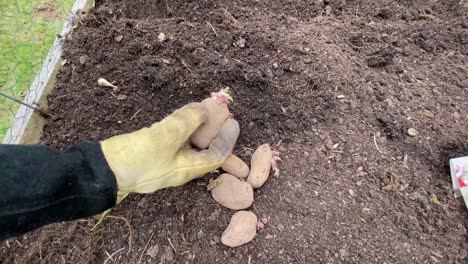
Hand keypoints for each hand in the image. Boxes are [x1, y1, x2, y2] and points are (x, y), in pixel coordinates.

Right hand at [100, 103, 239, 202]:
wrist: (100, 171)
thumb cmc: (135, 158)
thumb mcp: (164, 136)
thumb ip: (187, 121)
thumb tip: (204, 109)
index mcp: (187, 169)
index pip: (218, 156)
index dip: (228, 138)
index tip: (232, 120)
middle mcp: (179, 168)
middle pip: (204, 149)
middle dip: (213, 129)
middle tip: (217, 110)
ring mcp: (164, 162)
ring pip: (189, 144)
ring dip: (197, 126)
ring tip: (201, 108)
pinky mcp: (151, 154)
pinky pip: (174, 141)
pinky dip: (181, 127)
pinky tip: (180, 115)